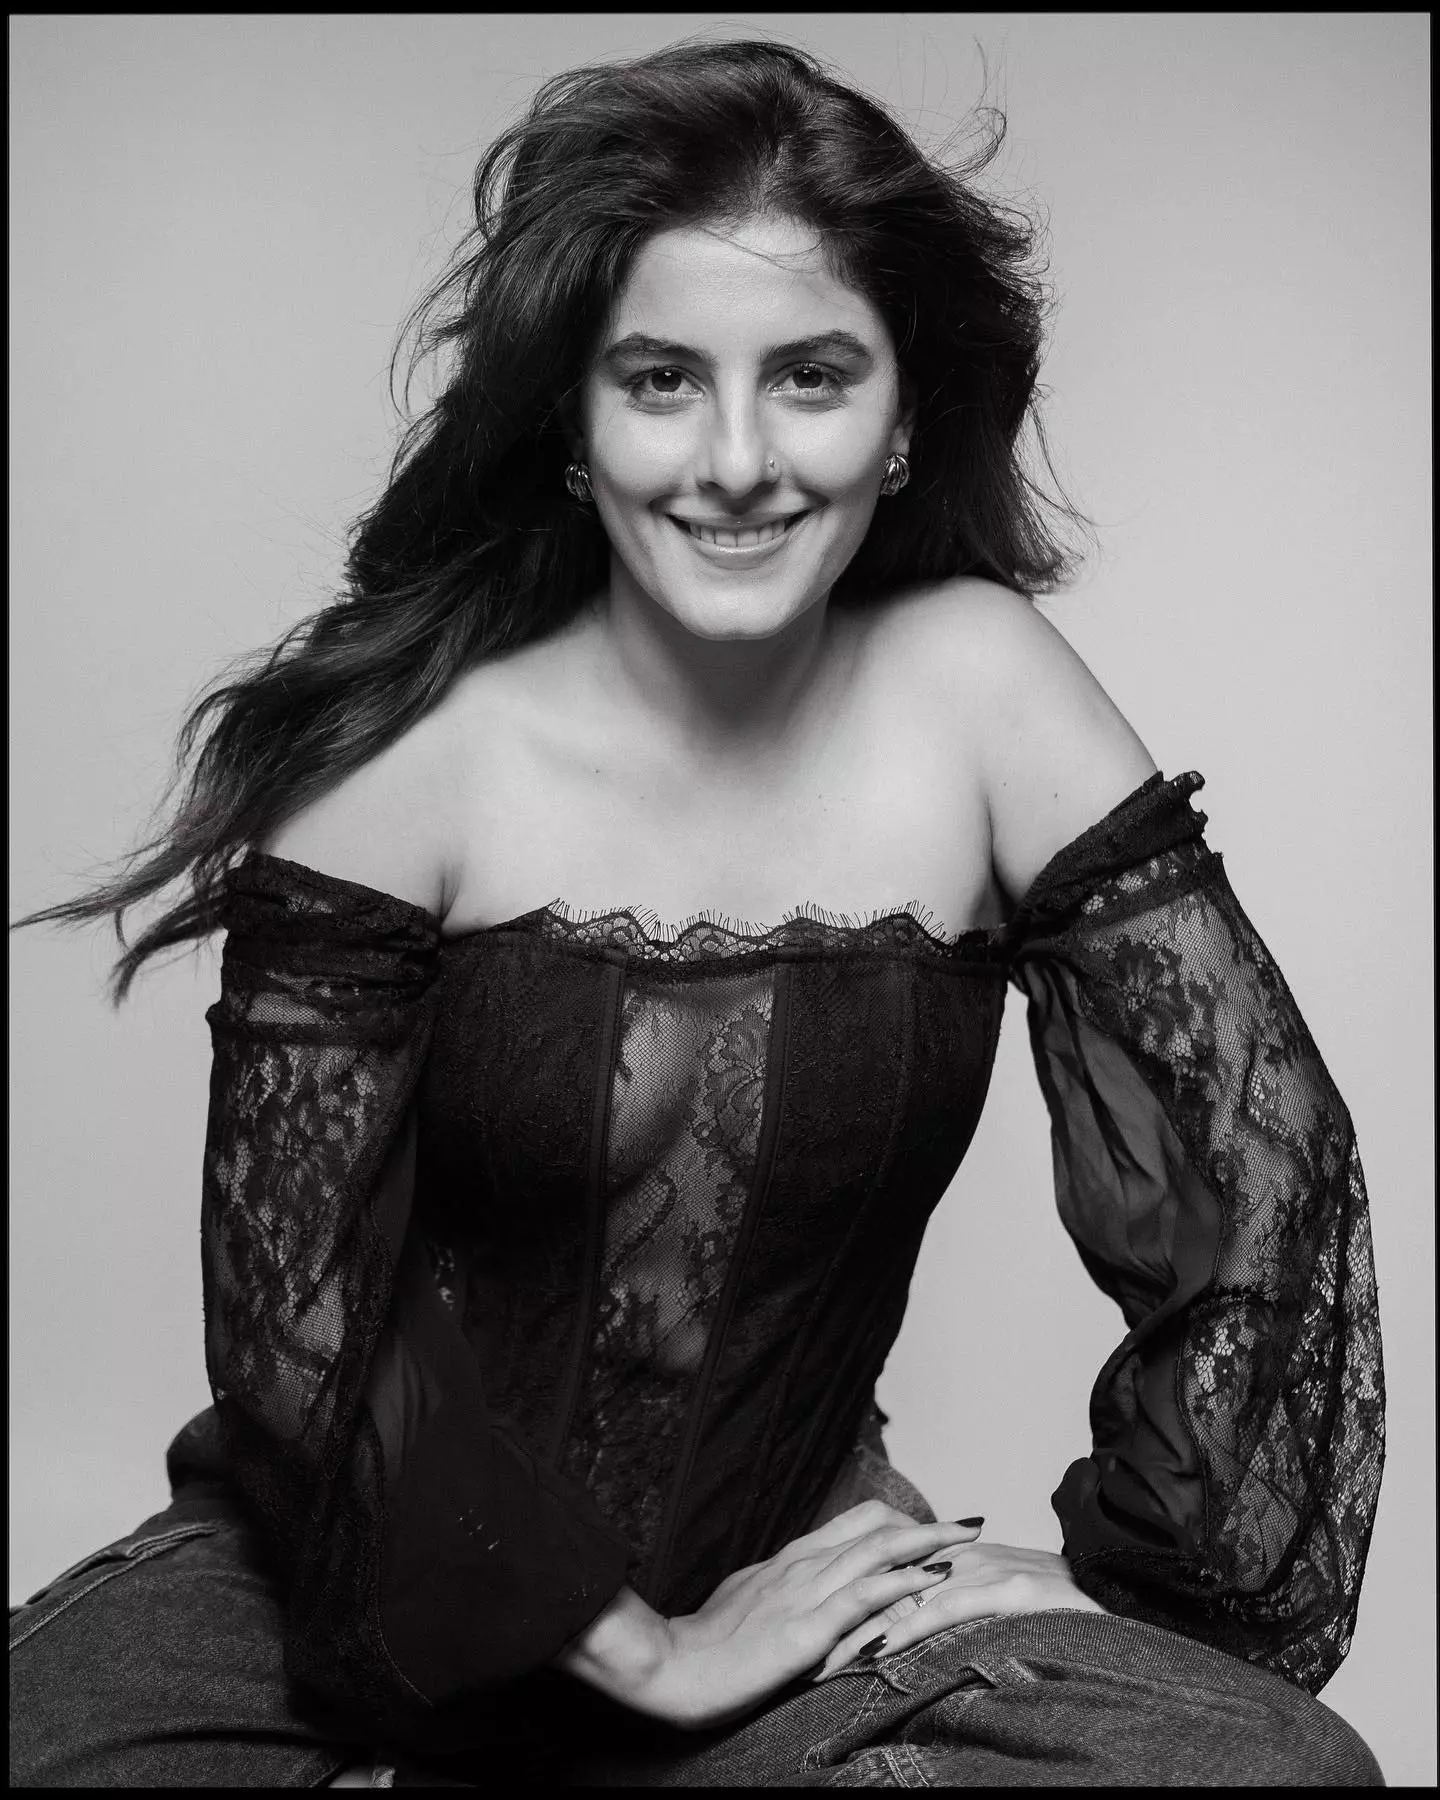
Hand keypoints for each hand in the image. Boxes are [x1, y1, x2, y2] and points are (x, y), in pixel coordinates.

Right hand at [638, 1502, 985, 1730]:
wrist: (670, 1666)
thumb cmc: (706, 1642)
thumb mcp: (750, 1603)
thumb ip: (785, 1593)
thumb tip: (811, 1591)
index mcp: (790, 1562)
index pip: (854, 1524)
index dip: (898, 1521)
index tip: (933, 1527)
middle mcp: (801, 1567)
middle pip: (874, 1529)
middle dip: (927, 1526)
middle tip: (969, 1523)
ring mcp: (802, 1595)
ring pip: (873, 1552)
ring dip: (926, 1543)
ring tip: (965, 1538)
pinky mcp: (802, 1631)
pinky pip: (861, 1598)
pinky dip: (900, 1583)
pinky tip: (931, 1581)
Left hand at [814, 1536, 1107, 1678]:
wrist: (1119, 1591)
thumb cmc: (1051, 1605)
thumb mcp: (989, 1600)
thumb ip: (947, 1602)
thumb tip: (902, 1628)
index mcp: (948, 1554)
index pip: (879, 1574)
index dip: (838, 1603)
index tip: (799, 1638)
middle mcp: (958, 1554)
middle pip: (881, 1583)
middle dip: (836, 1620)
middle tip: (794, 1658)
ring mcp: (982, 1568)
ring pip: (906, 1597)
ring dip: (861, 1632)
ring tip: (822, 1665)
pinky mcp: (1008, 1589)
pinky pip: (948, 1608)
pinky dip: (911, 1630)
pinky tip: (883, 1653)